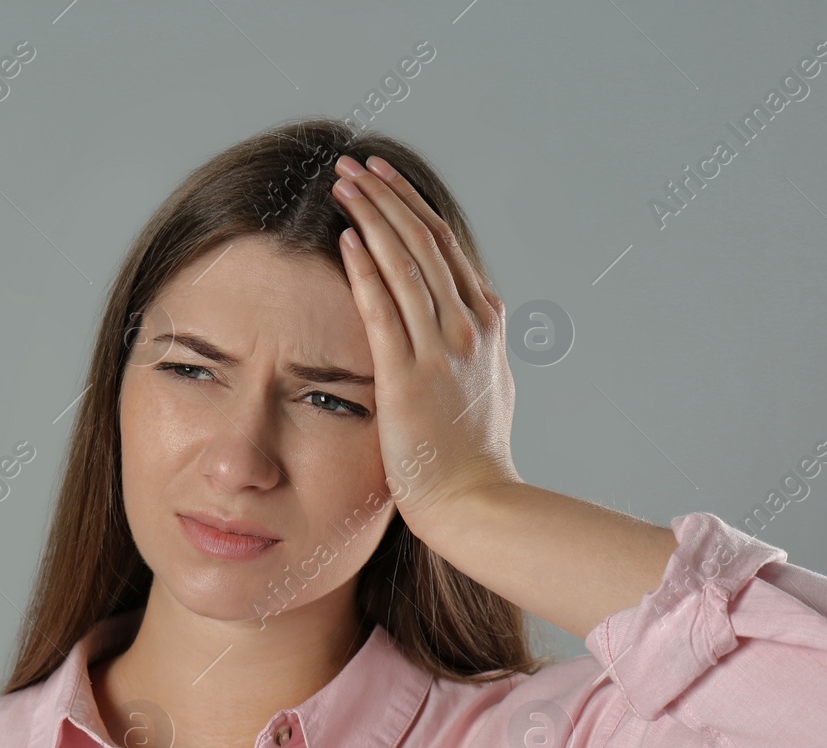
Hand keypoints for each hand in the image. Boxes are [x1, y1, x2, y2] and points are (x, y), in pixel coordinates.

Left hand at [329, 154, 521, 538]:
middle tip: (352, 166)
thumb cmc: (473, 456)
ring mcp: (443, 350)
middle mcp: (469, 326)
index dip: (410, 207)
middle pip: (424, 241)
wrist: (476, 501)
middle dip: (386, 197)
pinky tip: (345, 239)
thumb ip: (473, 349)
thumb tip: (466, 322)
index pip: (445, 247)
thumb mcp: (485, 387)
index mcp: (485, 324)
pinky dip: (366, 270)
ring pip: (406, 263)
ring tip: (341, 185)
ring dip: (371, 217)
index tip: (381, 181)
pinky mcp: (411, 378)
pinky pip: (385, 311)